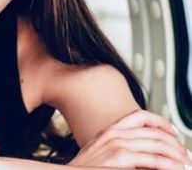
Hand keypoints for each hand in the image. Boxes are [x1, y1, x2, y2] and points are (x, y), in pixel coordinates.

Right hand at [68, 109, 191, 169]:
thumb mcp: (99, 155)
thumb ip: (117, 150)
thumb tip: (143, 156)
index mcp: (108, 131)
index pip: (139, 117)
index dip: (159, 122)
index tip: (172, 132)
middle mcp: (113, 134)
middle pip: (152, 132)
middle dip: (174, 144)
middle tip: (186, 155)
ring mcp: (117, 145)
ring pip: (157, 145)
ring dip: (176, 156)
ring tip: (186, 163)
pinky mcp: (121, 158)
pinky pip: (154, 160)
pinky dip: (170, 165)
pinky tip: (177, 169)